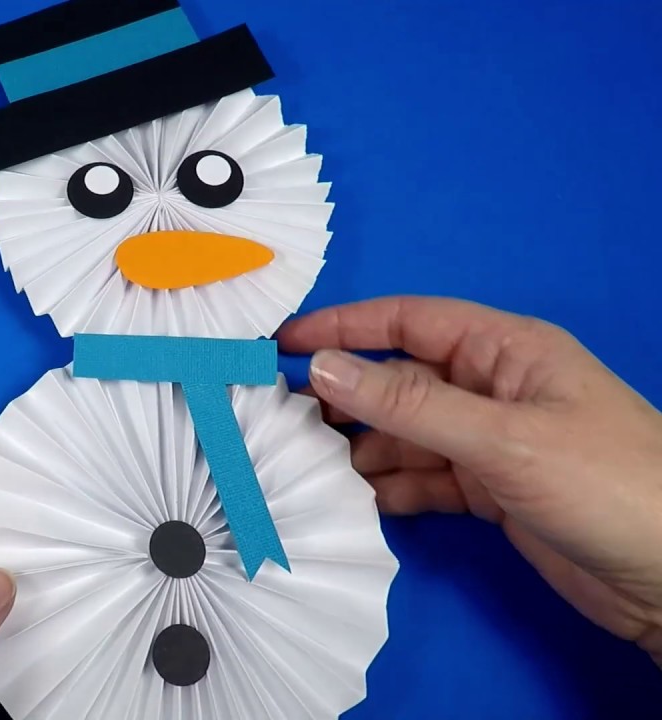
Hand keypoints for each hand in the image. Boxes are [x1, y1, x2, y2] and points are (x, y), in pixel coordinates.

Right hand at [278, 297, 661, 662]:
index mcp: (505, 350)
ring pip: (404, 434)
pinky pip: (422, 479)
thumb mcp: (502, 438)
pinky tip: (350, 500)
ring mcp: (490, 443)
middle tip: (278, 417)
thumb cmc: (607, 484)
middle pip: (399, 380)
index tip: (283, 343)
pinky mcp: (491, 492)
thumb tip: (325, 367)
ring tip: (303, 465)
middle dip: (343, 396)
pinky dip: (387, 488)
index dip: (344, 327)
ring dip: (358, 448)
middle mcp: (491, 389)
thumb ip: (409, 405)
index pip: (408, 322)